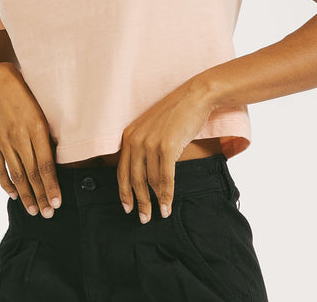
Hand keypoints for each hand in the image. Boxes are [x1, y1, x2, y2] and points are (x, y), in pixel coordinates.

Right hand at [0, 62, 61, 218]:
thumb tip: (64, 153)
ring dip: (25, 194)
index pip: (46, 164)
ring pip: (16, 174)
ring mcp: (3, 140)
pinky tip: (13, 194)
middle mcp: (20, 136)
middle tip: (49, 214)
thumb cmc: (25, 92)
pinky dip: (6, 183)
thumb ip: (50, 130)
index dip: (52, 185)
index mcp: (37, 127)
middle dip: (41, 195)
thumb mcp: (42, 107)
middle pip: (32, 173)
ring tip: (34, 211)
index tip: (58, 202)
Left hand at [117, 76, 212, 223]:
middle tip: (143, 218)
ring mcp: (151, 143)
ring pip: (151, 181)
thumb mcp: (152, 127)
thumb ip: (143, 145)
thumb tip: (144, 174)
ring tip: (159, 213)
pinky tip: (167, 206)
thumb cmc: (176, 113)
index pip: (122, 169)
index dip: (124, 191)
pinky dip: (166, 195)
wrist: (194, 97)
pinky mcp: (167, 146)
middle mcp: (136, 139)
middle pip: (134, 179)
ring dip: (155, 201)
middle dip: (138, 201)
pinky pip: (165, 178)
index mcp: (130, 135)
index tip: (127, 206)